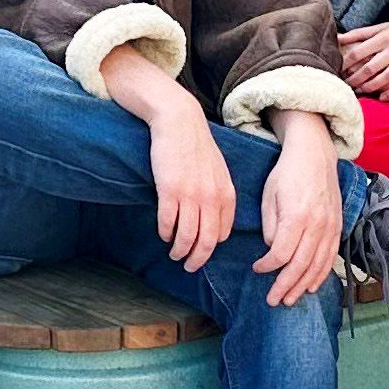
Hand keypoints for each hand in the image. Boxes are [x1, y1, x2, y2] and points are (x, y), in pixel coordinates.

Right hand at [144, 92, 234, 275]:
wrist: (180, 122)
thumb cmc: (197, 146)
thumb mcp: (219, 171)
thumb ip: (219, 196)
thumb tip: (213, 221)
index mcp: (226, 195)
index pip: (222, 235)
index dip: (211, 248)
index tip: (201, 252)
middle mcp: (211, 199)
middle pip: (206, 243)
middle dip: (196, 260)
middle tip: (188, 266)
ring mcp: (190, 196)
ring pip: (186, 238)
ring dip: (179, 251)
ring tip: (173, 254)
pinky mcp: (169, 191)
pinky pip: (167, 223)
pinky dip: (165, 233)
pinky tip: (162, 234)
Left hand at [256, 114, 344, 307]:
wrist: (315, 154)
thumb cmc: (287, 173)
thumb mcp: (269, 195)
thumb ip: (271, 226)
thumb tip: (272, 250)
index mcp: (296, 216)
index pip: (281, 254)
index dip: (267, 267)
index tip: (256, 269)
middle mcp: (317, 225)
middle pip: (300, 265)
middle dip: (285, 286)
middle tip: (272, 300)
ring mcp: (330, 227)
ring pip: (317, 266)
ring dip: (303, 286)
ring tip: (290, 299)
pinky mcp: (338, 227)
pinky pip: (330, 257)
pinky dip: (321, 275)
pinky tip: (311, 286)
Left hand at [339, 13, 388, 100]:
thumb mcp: (381, 27)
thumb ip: (359, 34)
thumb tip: (337, 37)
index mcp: (383, 37)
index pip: (359, 52)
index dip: (346, 63)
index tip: (337, 70)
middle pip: (371, 67)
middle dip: (356, 78)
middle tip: (346, 85)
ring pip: (387, 76)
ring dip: (372, 86)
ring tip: (361, 91)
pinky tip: (383, 97)